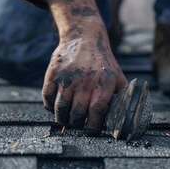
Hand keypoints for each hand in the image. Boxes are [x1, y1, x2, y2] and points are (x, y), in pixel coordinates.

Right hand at [43, 0, 126, 132]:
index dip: (93, 125)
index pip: (97, 109)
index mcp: (106, 80)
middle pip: (77, 113)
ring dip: (62, 119)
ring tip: (66, 119)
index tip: (90, 130)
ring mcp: (68, 76)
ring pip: (61, 108)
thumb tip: (122, 123)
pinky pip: (48, 98)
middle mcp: (86, 78)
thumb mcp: (117, 77)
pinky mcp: (53, 73)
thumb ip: (121, 98)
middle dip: (77, 125)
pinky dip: (50, 107)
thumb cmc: (103, 64)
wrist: (84, 38)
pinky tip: (57, 106)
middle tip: (77, 126)